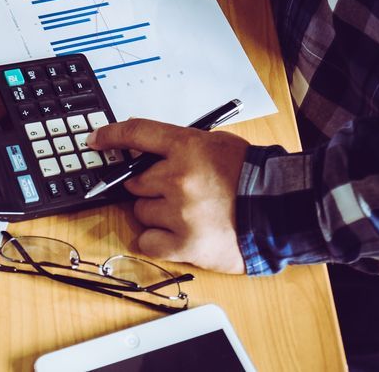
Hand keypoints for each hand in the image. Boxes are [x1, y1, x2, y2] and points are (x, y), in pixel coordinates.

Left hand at [88, 119, 248, 273]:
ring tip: (188, 214)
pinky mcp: (185, 245)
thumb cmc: (251, 176)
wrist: (283, 211)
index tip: (95, 140)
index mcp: (187, 147)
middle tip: (176, 191)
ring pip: (140, 212)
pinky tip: (179, 235)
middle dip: (150, 186)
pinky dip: (158, 240)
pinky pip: (147, 241)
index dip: (111, 135)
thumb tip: (145, 152)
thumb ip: (180, 147)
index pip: (136, 133)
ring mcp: (180, 213)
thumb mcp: (215, 144)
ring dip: (156, 214)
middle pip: (134, 181)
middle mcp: (178, 178)